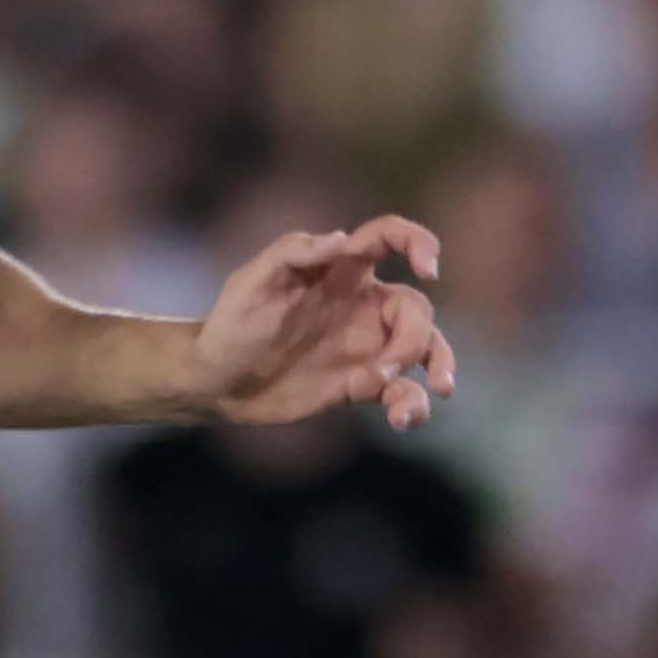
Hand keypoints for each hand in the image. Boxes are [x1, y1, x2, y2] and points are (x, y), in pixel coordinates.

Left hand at [195, 215, 454, 431]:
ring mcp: (367, 345)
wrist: (219, 381)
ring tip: (421, 398)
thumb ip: (295, 253)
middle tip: (383, 370)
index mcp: (340, 270)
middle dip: (414, 339)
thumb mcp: (253, 281)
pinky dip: (413, 404)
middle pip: (416, 308)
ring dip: (438, 366)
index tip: (428, 268)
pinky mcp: (362, 384)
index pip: (389, 239)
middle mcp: (362, 304)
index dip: (417, 242)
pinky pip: (404, 390)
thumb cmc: (232, 322)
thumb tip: (341, 240)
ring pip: (426, 348)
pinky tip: (401, 419)